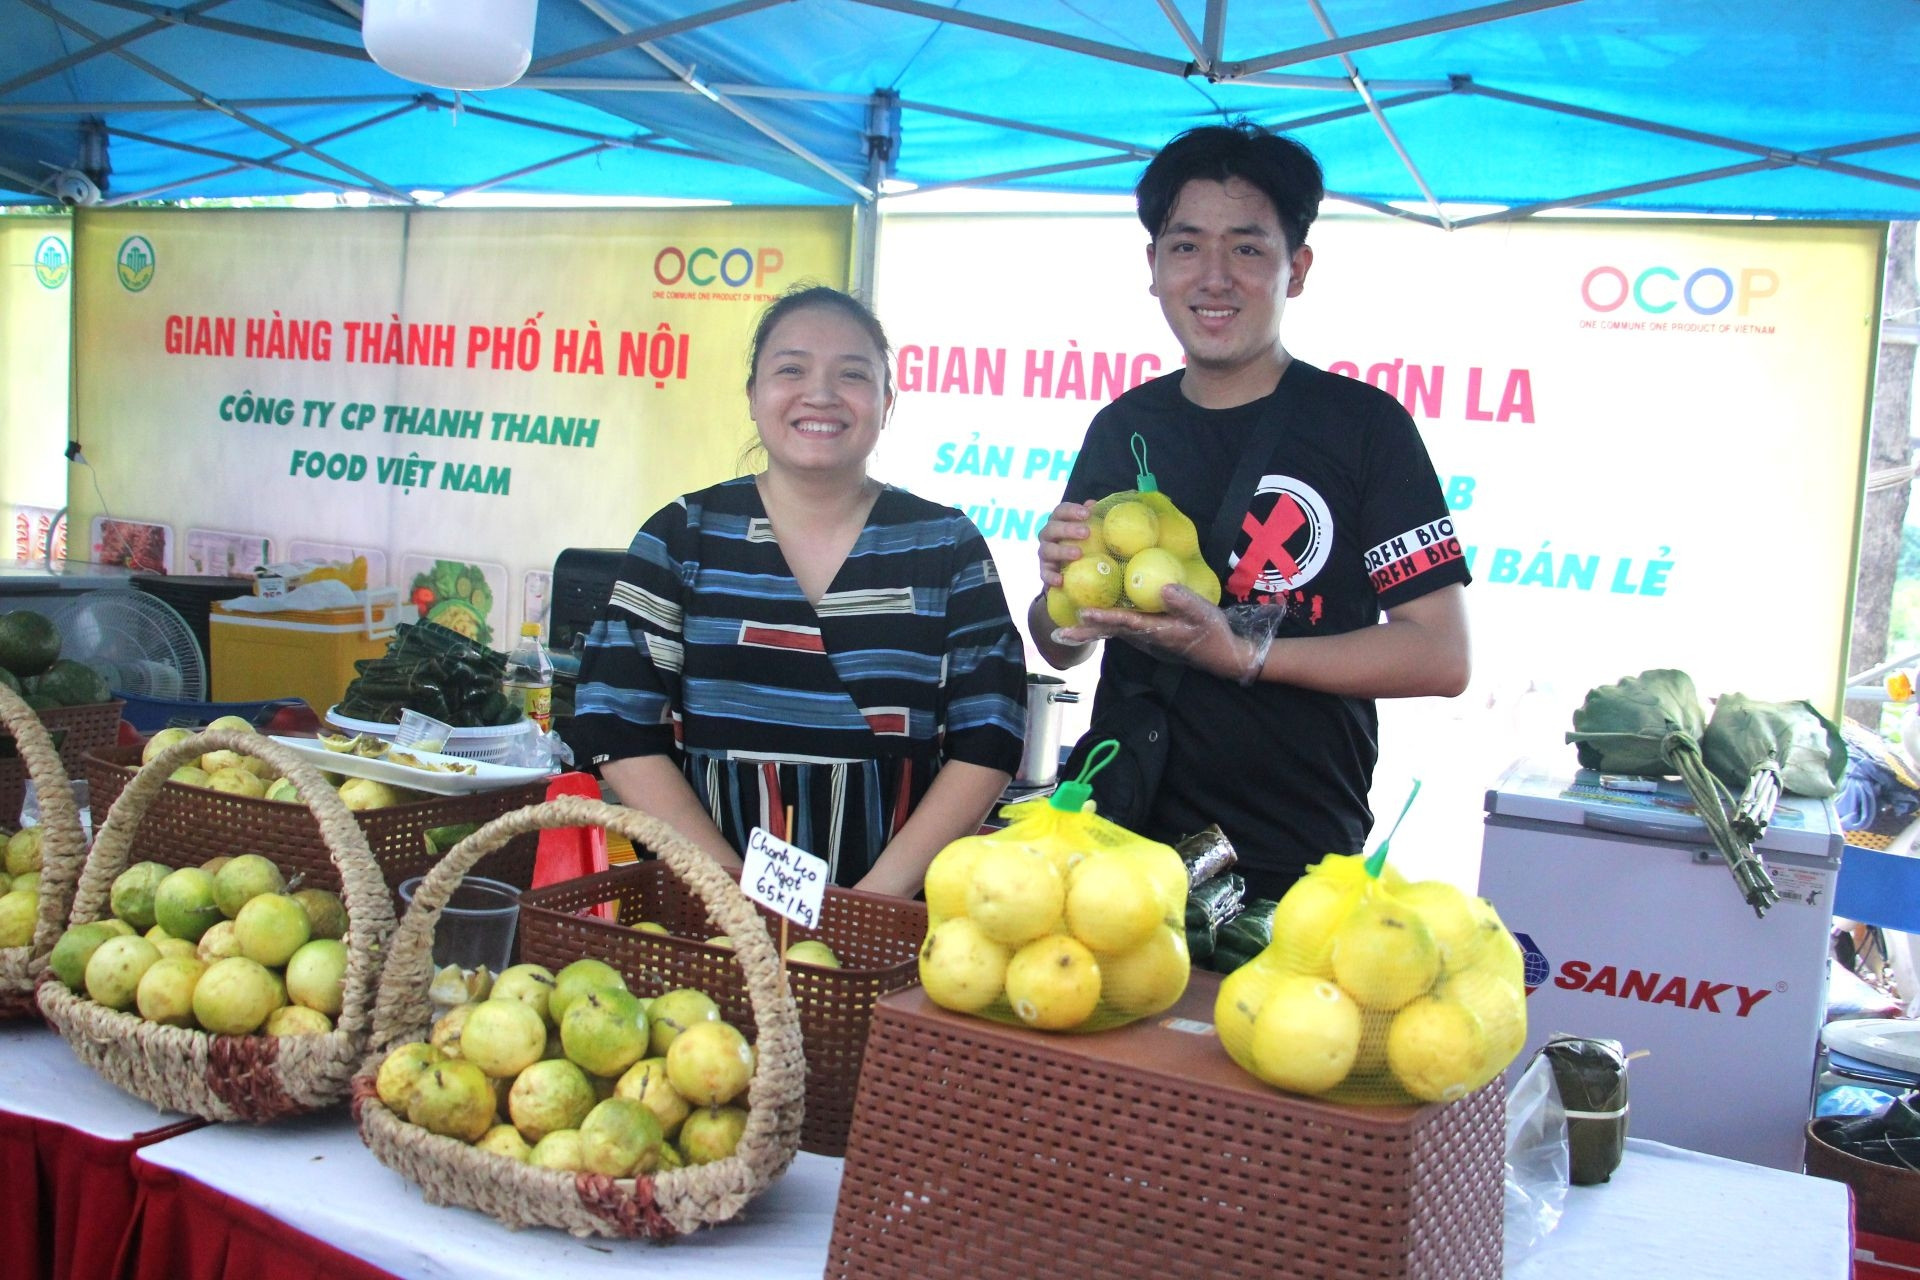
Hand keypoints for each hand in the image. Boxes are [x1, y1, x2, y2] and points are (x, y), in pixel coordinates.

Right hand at [1036, 501, 1092, 588]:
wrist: (1072, 569)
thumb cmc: (1084, 543)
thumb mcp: (1091, 529)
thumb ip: (1092, 517)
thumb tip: (1093, 504)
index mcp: (1058, 521)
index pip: (1060, 511)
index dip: (1072, 510)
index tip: (1087, 514)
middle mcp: (1048, 535)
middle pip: (1052, 528)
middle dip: (1068, 529)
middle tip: (1086, 533)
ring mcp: (1045, 553)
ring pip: (1047, 550)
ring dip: (1062, 551)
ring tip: (1078, 554)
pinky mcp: (1044, 571)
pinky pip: (1044, 573)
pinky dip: (1051, 576)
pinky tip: (1060, 580)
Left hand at [1057, 585, 1268, 684]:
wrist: (1220, 654)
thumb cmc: (1211, 633)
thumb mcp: (1202, 614)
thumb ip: (1183, 601)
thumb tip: (1162, 588)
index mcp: (1154, 629)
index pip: (1124, 622)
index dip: (1104, 617)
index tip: (1084, 612)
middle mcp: (1143, 635)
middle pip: (1108, 631)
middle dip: (1084, 632)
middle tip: (1058, 634)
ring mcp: (1143, 636)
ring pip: (1111, 631)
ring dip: (1088, 630)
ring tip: (1063, 630)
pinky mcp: (1147, 633)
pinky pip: (1120, 628)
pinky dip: (1103, 624)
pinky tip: (1092, 617)